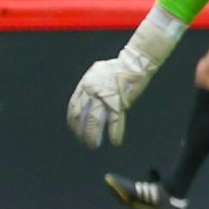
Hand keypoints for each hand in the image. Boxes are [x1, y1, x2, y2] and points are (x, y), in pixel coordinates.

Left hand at [65, 5, 183, 148]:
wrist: (134, 62)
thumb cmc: (116, 66)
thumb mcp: (95, 73)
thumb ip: (89, 85)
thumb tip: (85, 95)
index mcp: (85, 85)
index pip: (74, 107)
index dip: (74, 121)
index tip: (75, 130)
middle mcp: (92, 92)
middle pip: (83, 116)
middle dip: (82, 131)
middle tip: (84, 142)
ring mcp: (106, 98)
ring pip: (96, 120)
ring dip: (93, 135)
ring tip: (93, 145)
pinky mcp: (121, 102)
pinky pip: (116, 120)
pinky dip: (115, 132)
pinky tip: (115, 142)